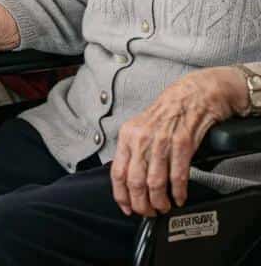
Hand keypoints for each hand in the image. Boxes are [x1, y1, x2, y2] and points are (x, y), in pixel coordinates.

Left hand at [111, 67, 244, 216]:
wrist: (190, 96)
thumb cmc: (165, 113)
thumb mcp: (140, 128)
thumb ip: (133, 151)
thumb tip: (127, 180)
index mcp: (127, 135)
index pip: (117, 171)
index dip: (121, 195)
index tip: (127, 207)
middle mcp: (141, 138)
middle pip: (135, 181)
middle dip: (142, 204)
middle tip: (149, 212)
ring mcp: (162, 141)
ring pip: (155, 182)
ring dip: (160, 201)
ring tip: (164, 207)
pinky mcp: (182, 144)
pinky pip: (178, 176)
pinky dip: (178, 192)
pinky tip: (179, 197)